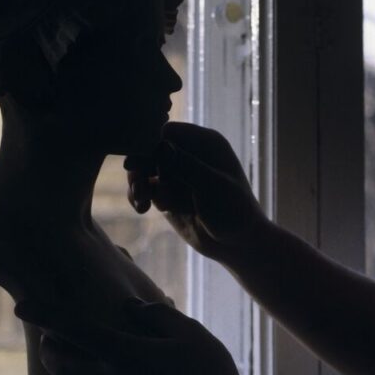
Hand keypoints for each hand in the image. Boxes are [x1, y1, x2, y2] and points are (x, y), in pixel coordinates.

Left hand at [14, 297, 248, 374]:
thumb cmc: (210, 370)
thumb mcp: (188, 331)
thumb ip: (154, 314)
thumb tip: (128, 305)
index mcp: (126, 354)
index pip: (74, 329)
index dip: (45, 315)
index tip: (20, 306)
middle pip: (63, 366)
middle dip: (50, 350)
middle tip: (50, 338)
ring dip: (69, 374)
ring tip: (78, 360)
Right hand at [125, 122, 268, 262]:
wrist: (237, 243)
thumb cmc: (234, 211)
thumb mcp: (212, 187)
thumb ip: (186, 166)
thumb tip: (160, 145)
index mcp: (205, 143)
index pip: (167, 131)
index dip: (149, 143)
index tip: (139, 162)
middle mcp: (188, 153)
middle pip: (150, 148)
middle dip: (140, 167)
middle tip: (139, 187)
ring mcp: (176, 174)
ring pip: (143, 168)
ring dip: (136, 183)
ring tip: (140, 201)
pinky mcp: (167, 193)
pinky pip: (144, 187)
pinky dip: (138, 196)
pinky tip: (142, 209)